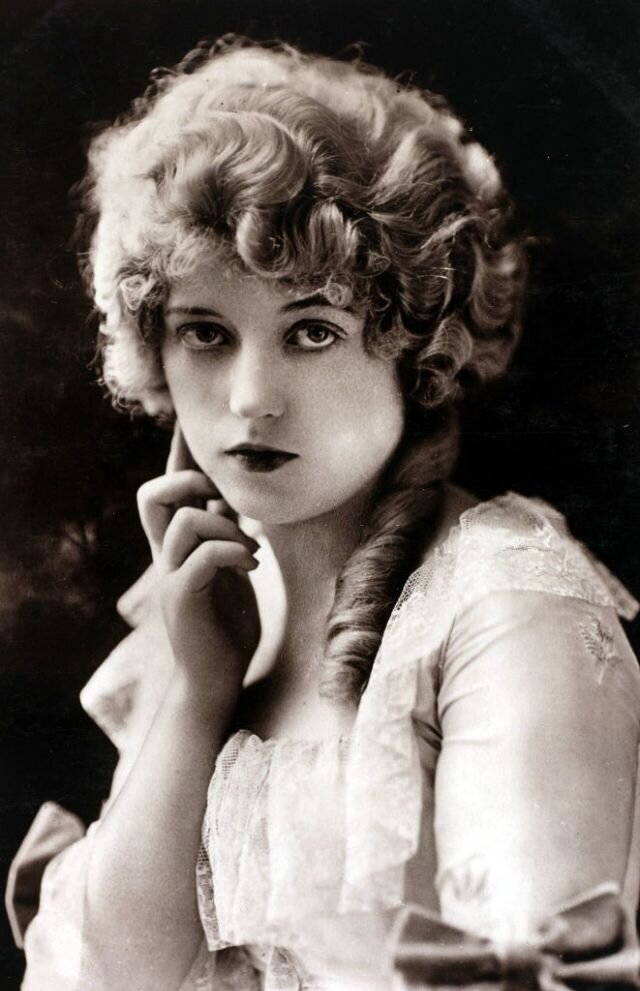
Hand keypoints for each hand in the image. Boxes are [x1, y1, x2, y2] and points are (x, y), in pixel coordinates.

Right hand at [136, 427, 260, 714]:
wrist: (216, 678)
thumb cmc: (225, 623)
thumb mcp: (228, 569)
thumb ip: (223, 534)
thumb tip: (229, 498)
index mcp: (177, 546)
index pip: (168, 490)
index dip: (177, 454)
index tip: (185, 420)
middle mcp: (166, 556)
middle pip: (151, 495)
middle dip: (188, 481)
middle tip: (221, 498)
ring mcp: (171, 577)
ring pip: (185, 521)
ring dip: (226, 527)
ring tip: (250, 550)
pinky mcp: (184, 600)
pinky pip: (203, 558)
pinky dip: (234, 553)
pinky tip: (252, 567)